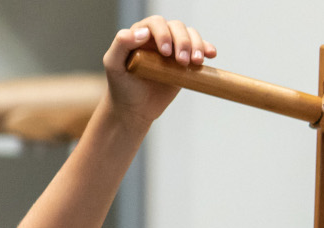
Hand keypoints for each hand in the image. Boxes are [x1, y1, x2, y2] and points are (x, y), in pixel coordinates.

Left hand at [101, 15, 217, 127]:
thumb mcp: (113, 64)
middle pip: (176, 27)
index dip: (163, 34)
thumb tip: (142, 32)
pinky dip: (207, 49)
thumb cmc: (121, 86)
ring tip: (196, 62)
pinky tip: (210, 55)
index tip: (166, 53)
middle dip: (183, 42)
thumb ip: (121, 44)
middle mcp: (157, 37)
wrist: (135, 109)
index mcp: (140, 34)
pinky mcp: (185, 62)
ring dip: (196, 45)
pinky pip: (199, 49)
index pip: (155, 23)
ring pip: (190, 35)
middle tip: (182, 61)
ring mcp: (173, 49)